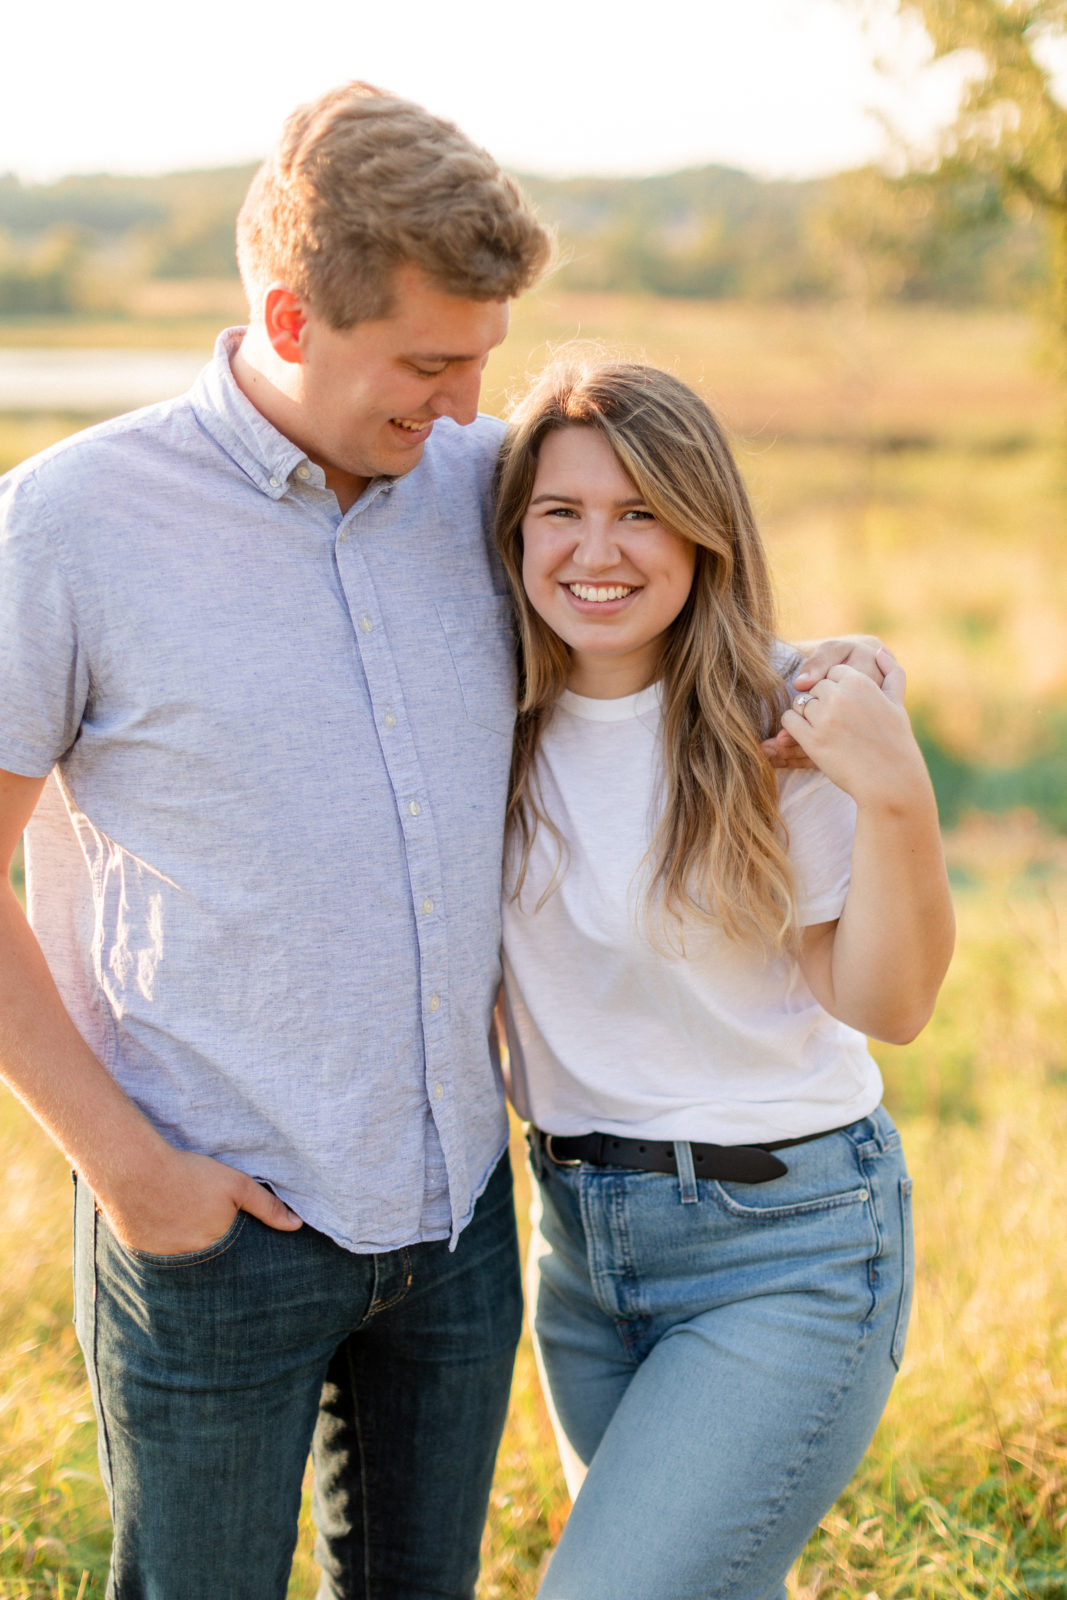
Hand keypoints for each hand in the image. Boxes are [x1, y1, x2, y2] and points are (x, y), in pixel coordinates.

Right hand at [95, 1144, 302, 1255]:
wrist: (135, 1170)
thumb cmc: (189, 1175)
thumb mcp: (236, 1184)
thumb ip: (267, 1206)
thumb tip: (297, 1225)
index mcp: (213, 1248)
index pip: (229, 1257)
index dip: (227, 1243)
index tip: (225, 1233)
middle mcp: (187, 1262)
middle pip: (203, 1256)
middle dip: (204, 1243)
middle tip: (197, 1217)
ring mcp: (159, 1259)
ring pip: (177, 1254)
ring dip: (180, 1241)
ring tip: (177, 1215)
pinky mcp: (136, 1250)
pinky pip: (152, 1250)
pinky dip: (157, 1238)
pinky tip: (156, 1216)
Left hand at [761, 636, 896, 768]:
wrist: (890, 780)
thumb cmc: (895, 742)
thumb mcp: (897, 704)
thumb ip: (892, 673)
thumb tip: (879, 651)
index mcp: (860, 682)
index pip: (833, 672)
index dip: (836, 689)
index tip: (845, 707)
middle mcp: (840, 695)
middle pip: (815, 687)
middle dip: (821, 701)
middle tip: (835, 722)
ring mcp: (824, 717)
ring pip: (800, 703)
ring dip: (807, 716)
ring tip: (825, 731)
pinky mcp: (811, 739)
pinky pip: (789, 721)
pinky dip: (794, 728)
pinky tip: (810, 737)